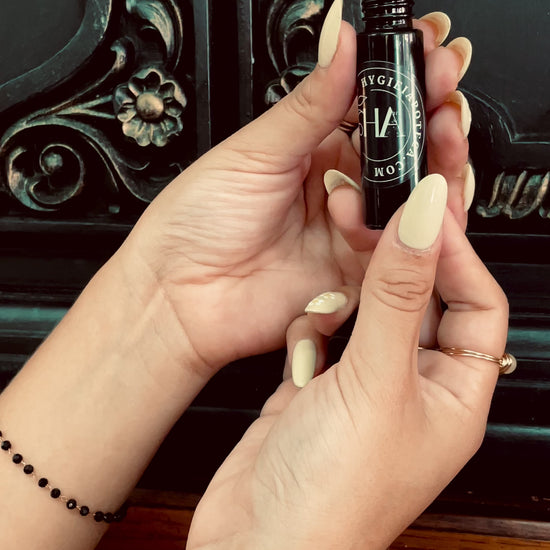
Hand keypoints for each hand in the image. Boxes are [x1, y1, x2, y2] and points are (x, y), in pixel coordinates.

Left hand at [116, 5, 469, 373]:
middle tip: (445, 101)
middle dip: (431, 126)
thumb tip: (340, 39)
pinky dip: (407, 231)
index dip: (405, 85)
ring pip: (410, 203)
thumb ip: (310, 103)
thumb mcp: (254, 152)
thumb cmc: (198, 222)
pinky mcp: (355, 277)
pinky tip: (398, 214)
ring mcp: (347, 234)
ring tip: (427, 152)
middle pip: (401, 157)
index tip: (430, 57)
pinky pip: (399, 253)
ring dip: (428, 176)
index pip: (372, 111)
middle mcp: (336, 191)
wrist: (179, 296)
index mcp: (310, 152)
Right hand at [186, 175, 508, 549]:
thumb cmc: (332, 497)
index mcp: (452, 394)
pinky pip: (322, 332)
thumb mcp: (376, 380)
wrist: (254, 545)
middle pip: (419, 300)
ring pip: (364, 311)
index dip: (456, 254)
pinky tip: (303, 345)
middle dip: (398, 264)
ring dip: (346, 302)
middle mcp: (409, 386)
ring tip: (332, 306)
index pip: (476, 301)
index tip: (426, 211)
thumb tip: (426, 220)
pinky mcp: (315, 385)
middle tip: (376, 220)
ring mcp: (359, 385)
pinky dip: (311, 328)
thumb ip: (399, 293)